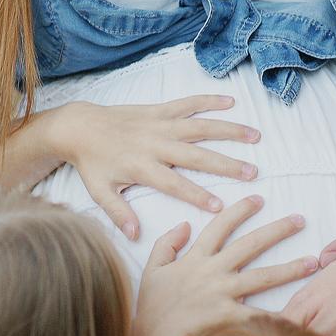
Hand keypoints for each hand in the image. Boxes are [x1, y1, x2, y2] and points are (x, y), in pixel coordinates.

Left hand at [0, 95, 260, 240]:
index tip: (220, 206)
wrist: (79, 126)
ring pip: (199, 126)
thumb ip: (118, 213)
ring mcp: (159, 124)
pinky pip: (187, 103)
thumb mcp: (99, 192)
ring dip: (228, 130)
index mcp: (142, 167)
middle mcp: (155, 144)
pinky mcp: (159, 109)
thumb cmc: (92, 164)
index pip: (175, 184)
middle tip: (252, 173)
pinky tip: (231, 102)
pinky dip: (208, 100)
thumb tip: (135, 235)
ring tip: (255, 135)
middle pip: (196, 155)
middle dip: (225, 164)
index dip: (197, 195)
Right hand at [134, 196, 317, 335]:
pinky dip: (279, 315)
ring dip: (290, 268)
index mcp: (195, 258)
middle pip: (250, 245)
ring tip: (313, 262)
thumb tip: (185, 224)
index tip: (258, 198)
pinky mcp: (229, 317)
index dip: (240, 210)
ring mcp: (222, 294)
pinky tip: (300, 312)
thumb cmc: (152, 309)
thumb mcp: (152, 270)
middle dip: (277, 230)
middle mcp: (212, 272)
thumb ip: (167, 244)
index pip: (220, 226)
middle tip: (300, 220)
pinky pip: (259, 315)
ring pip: (263, 276)